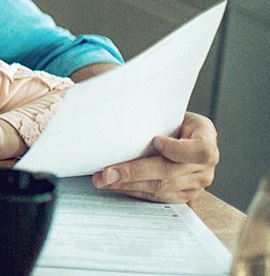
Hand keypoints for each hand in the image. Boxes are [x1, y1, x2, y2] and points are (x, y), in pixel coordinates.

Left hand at [92, 112, 218, 202]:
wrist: (180, 135)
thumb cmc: (171, 121)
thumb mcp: (170, 112)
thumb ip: (155, 119)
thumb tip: (120, 122)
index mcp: (207, 138)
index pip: (200, 150)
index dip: (177, 149)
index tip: (154, 140)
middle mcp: (205, 166)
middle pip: (170, 172)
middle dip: (134, 172)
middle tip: (107, 172)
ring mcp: (196, 184)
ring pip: (160, 188)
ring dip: (128, 185)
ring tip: (104, 180)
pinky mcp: (184, 196)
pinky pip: (157, 197)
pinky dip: (133, 191)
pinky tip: (115, 185)